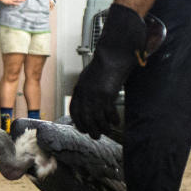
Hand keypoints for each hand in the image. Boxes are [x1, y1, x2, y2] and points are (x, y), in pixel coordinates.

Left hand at [70, 4, 145, 138]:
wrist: (113, 55)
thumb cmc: (104, 66)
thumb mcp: (89, 78)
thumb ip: (87, 90)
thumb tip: (88, 104)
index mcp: (79, 89)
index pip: (74, 111)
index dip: (78, 122)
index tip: (82, 129)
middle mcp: (84, 93)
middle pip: (85, 117)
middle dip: (90, 129)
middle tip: (96, 136)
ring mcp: (95, 94)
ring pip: (96, 118)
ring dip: (102, 127)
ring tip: (106, 131)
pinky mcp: (106, 94)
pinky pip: (108, 112)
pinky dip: (112, 119)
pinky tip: (115, 122)